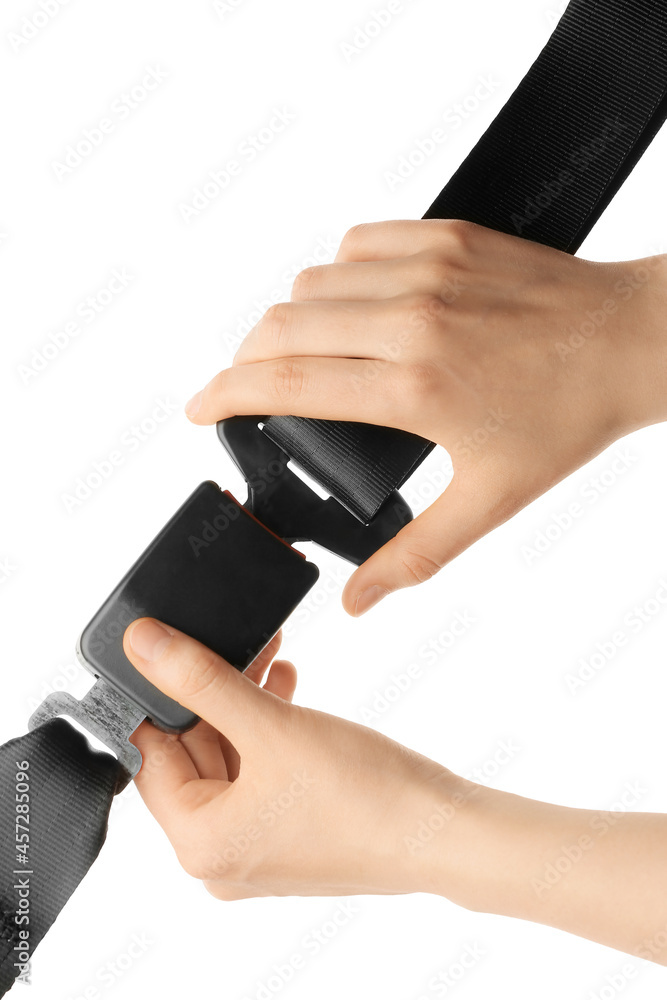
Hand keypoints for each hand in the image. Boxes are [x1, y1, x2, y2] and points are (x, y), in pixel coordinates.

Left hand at [123, 617, 666, 962]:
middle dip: (211, 692)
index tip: (165, 648)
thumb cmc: (365, 797)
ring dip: (244, 704)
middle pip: (192, 756)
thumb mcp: (271, 726)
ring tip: (266, 657)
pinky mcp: (291, 831)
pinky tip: (285, 687)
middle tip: (229, 642)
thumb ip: (201, 681)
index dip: (157, 696)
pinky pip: (261, 771)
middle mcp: (222, 856)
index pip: (151, 756)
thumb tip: (144, 645)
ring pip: (230, 758)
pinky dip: (268, 729)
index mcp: (201, 844)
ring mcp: (259, 847)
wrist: (445, 830)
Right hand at [184, 220, 666, 614]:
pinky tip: (349, 303)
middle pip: (282, 325)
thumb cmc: (568, 419)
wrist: (632, 344)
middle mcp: (412, 319)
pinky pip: (358, 242)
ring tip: (301, 352)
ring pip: (313, 280)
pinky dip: (337, 274)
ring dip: (290, 318)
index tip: (197, 410)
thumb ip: (414, 555)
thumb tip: (358, 600)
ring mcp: (428, 269)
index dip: (224, 395)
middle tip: (247, 387)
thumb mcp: (490, 501)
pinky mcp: (446, 236)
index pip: (285, 382)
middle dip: (245, 359)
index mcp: (415, 387)